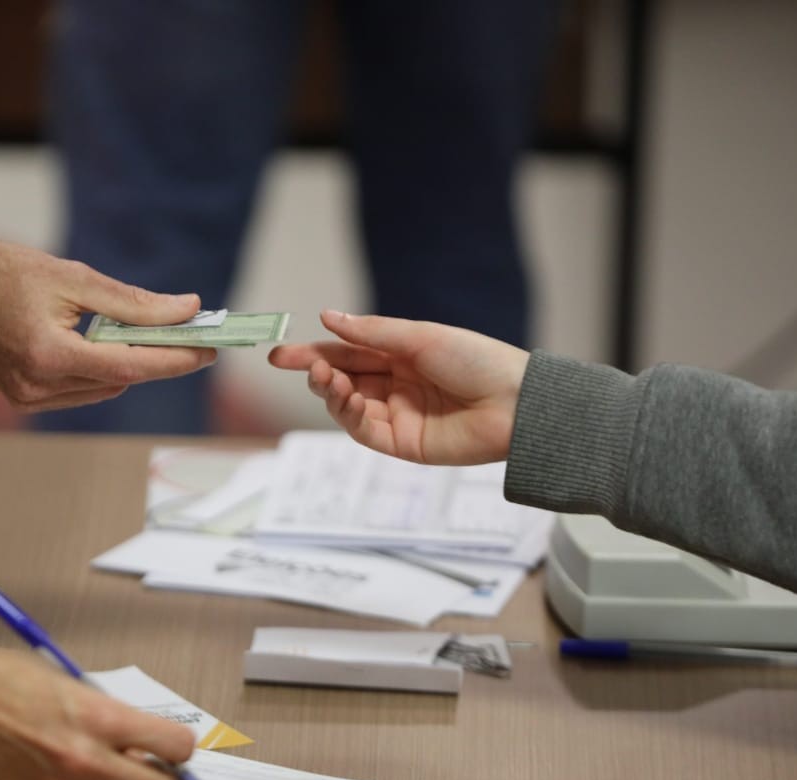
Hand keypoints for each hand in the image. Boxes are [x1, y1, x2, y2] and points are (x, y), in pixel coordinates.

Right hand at [0, 226, 217, 411]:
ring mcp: (29, 398)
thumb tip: (186, 310)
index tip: (210, 350)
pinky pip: (81, 390)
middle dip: (155, 358)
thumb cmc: (2, 272)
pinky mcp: (25, 399)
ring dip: (125, 364)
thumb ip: (134, 302)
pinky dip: (98, 370)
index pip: (130, 367)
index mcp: (48, 355)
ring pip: (104, 389)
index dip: (176, 360)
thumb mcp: (73, 277)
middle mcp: (38, 386)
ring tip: (131, 329)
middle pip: (121, 381)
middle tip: (187, 332)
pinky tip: (93, 342)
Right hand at [0, 631, 195, 779]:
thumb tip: (139, 732)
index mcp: (99, 719)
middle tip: (183, 777)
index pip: (170, 746)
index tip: (183, 744)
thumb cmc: (4, 677)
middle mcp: (87, 758)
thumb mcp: (73, 682)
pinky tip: (100, 775)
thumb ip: (109, 711)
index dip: (185, 747)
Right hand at [269, 310, 529, 464]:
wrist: (515, 404)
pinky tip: (344, 398)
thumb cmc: (477, 361)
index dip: (313, 353)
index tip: (280, 354)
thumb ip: (370, 332)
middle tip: (300, 364)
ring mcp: (397, 416)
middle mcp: (395, 386)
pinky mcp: (402, 444)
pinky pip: (363, 431)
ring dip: (330, 392)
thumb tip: (327, 317)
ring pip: (346, 407)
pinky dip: (347, 415)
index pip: (347, 354)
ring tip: (328, 378)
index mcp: (401, 356)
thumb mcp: (419, 337)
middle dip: (317, 372)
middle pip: (342, 380)